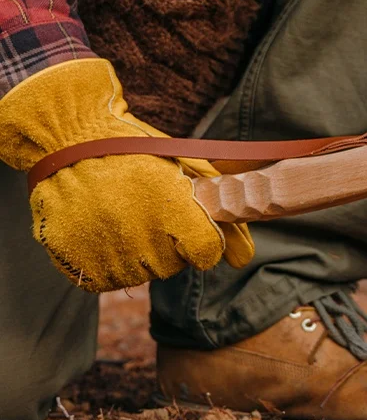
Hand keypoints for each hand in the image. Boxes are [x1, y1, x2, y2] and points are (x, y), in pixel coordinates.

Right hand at [0, 59, 253, 291]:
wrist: (68, 138)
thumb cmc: (137, 151)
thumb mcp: (188, 171)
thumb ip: (222, 214)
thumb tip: (244, 259)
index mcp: (174, 212)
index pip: (206, 254)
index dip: (203, 240)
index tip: (189, 224)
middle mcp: (141, 239)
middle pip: (174, 266)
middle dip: (169, 243)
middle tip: (147, 210)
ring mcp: (107, 253)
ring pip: (141, 275)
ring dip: (138, 254)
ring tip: (122, 216)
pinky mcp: (77, 263)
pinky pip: (107, 280)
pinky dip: (108, 261)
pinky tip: (102, 230)